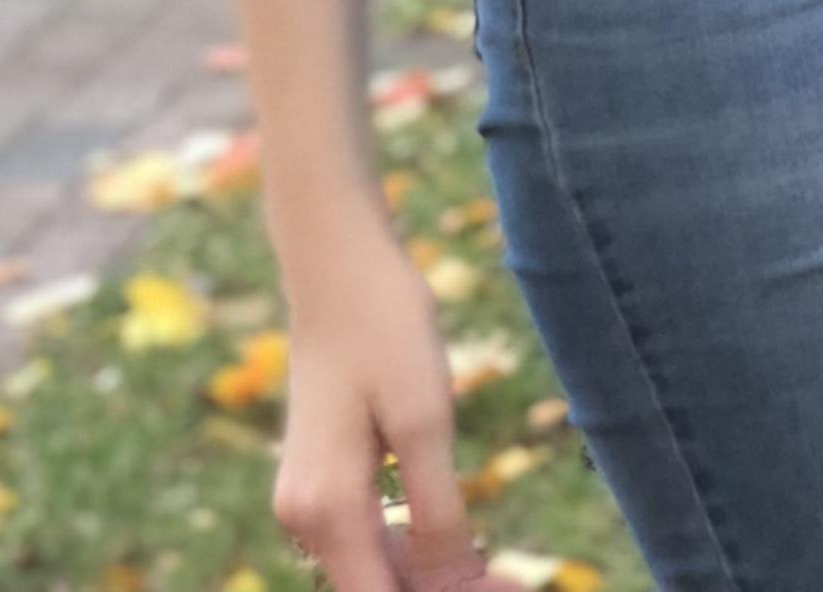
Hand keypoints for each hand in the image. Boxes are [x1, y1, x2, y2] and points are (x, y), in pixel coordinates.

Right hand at [270, 214, 514, 591]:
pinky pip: (368, 537)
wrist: (338, 262)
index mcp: (326, 511)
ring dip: (432, 577)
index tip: (511, 590)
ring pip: (374, 568)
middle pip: (377, 589)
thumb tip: (456, 586)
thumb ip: (438, 512)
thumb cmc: (384, 326)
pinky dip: (412, 548)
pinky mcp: (322, 479)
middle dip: (445, 591)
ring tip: (503, 574)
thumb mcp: (425, 419)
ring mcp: (308, 500)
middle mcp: (304, 519)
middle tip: (518, 584)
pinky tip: (460, 541)